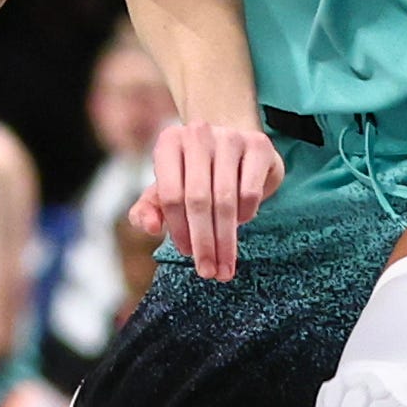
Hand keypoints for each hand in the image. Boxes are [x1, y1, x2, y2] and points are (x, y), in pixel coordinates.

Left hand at [127, 121, 279, 281]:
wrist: (232, 147)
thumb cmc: (192, 174)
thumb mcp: (165, 190)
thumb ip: (147, 210)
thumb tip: (150, 227)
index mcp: (169, 142)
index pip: (170, 194)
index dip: (178, 229)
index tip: (186, 255)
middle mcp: (198, 133)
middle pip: (198, 200)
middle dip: (204, 242)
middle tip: (208, 272)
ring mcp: (230, 137)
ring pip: (226, 200)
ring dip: (226, 240)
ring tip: (225, 265)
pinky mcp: (259, 145)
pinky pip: (251, 192)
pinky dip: (246, 215)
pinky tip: (240, 223)